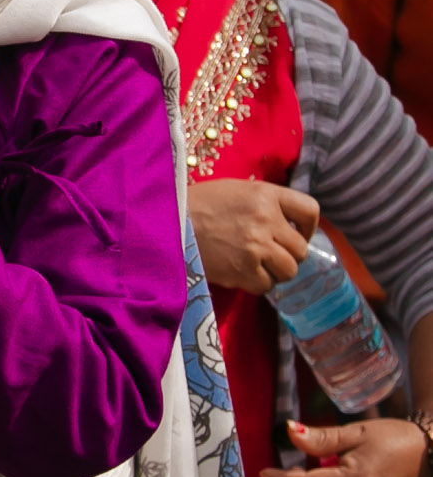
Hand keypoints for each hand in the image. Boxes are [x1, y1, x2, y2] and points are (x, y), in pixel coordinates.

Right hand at [188, 180, 319, 293]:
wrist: (166, 222)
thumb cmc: (200, 204)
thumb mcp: (237, 191)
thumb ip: (266, 203)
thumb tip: (289, 225)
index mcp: (266, 195)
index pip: (310, 210)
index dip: (308, 226)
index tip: (297, 233)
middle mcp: (266, 220)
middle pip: (301, 248)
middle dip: (288, 253)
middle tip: (270, 253)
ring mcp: (256, 247)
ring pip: (289, 270)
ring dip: (276, 271)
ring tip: (257, 265)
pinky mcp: (242, 271)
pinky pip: (266, 285)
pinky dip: (257, 282)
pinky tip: (242, 273)